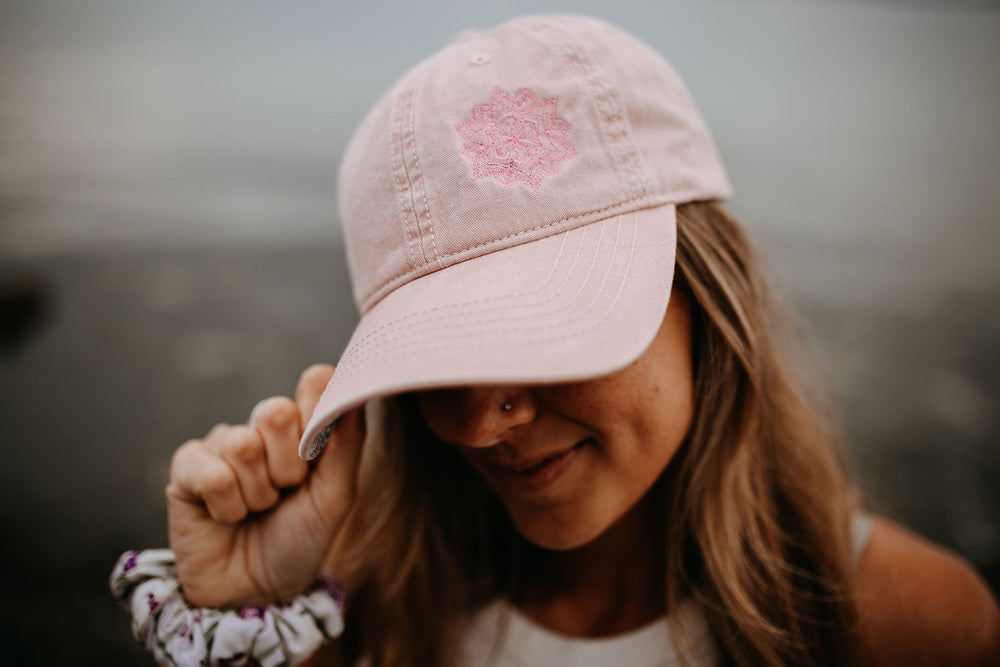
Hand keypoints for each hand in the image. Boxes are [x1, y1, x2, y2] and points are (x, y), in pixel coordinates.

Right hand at [166, 364, 363, 607]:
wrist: (257, 592)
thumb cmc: (298, 542)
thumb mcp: (334, 499)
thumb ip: (346, 447)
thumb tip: (354, 397)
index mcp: (302, 428)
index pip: (315, 384)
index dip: (318, 411)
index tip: (319, 451)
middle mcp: (262, 429)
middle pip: (275, 411)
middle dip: (288, 466)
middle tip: (285, 493)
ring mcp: (222, 445)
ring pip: (242, 445)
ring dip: (257, 494)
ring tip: (257, 510)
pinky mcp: (186, 467)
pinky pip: (211, 473)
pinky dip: (227, 506)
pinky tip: (227, 518)